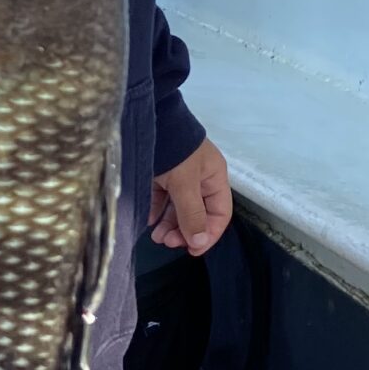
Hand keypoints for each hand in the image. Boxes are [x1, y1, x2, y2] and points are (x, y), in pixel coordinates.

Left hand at [149, 136, 232, 256]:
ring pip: (178, 207)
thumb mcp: (185, 183)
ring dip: (169, 224)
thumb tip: (199, 242)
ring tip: (156, 237)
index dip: (208, 234)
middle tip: (167, 242)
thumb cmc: (174, 150)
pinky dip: (157, 210)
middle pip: (197, 213)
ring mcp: (179, 175)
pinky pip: (162, 197)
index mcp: (214, 178)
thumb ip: (192, 214)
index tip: (192, 250)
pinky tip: (149, 221)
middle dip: (184, 230)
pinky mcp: (160, 172)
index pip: (219, 214)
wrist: (148, 119)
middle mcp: (199, 178)